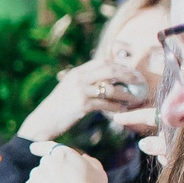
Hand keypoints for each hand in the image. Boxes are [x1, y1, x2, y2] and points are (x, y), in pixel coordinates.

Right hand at [15, 59, 145, 143]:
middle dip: (128, 75)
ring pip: (111, 89)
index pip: (102, 61)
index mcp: (76, 72)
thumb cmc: (59, 107)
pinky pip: (106, 104)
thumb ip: (85, 82)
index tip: (131, 71)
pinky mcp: (82, 105)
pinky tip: (123, 110)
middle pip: (110, 70)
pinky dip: (117, 107)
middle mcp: (79, 78)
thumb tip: (108, 82)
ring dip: (127, 95)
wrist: (43, 121)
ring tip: (135, 99)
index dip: (120, 65)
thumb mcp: (69, 89)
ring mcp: (80, 91)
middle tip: (140, 82)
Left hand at [27, 143, 109, 182]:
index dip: (40, 147)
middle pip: (46, 166)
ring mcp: (36, 175)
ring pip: (39, 179)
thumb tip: (83, 157)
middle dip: (52, 175)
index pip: (48, 146)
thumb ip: (90, 162)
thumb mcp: (99, 173)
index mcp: (63, 153)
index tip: (32, 148)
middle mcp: (46, 161)